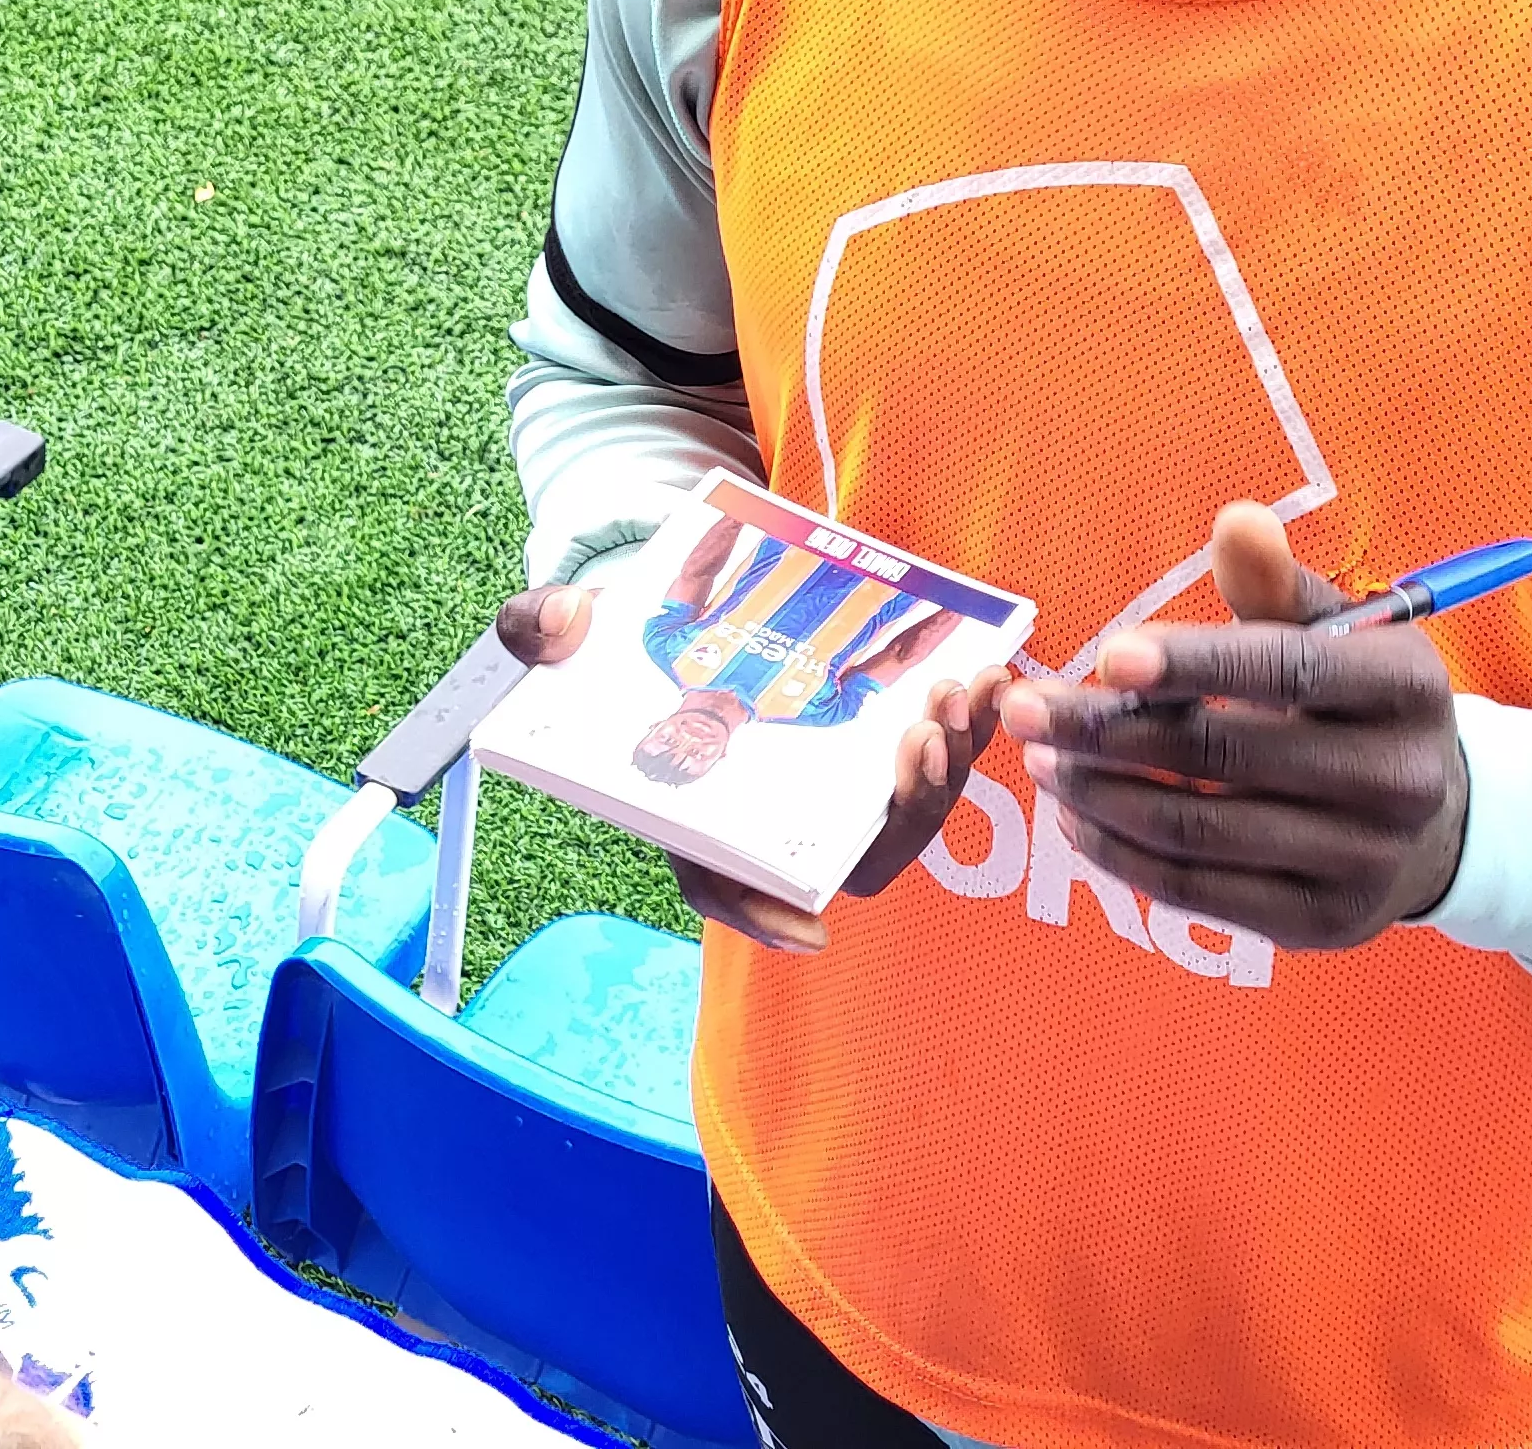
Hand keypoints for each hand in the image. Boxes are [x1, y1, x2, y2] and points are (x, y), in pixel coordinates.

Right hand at [496, 580, 1014, 957]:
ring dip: (948, 764)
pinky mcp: (881, 746)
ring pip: (909, 808)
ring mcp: (837, 785)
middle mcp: (778, 816)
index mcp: (699, 815)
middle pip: (851, 852)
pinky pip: (938, 757)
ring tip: (957, 694)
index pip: (724, 886)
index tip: (809, 934)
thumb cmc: (623, 640)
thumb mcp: (571, 628)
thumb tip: (555, 623)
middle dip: (898, 810)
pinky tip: (986, 674)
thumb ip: (545, 626)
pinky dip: (968, 726)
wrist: (681, 598)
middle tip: (917, 743)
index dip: (763, 917)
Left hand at [997, 501, 1468, 952]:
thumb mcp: (1333, 630)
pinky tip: (1075, 819)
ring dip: (1100, 793)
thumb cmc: (1354, 702)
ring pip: (1200, 830)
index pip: (1291, 670)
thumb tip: (1236, 521)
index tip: (1107, 654)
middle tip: (1023, 709)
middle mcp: (1400, 781)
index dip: (1196, 663)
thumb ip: (1274, 583)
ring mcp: (1366, 862)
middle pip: (1226, 757)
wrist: (1433, 822)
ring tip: (1038, 759)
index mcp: (1407, 688)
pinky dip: (1124, 856)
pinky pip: (1201, 891)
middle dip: (1107, 730)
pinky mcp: (1324, 922)